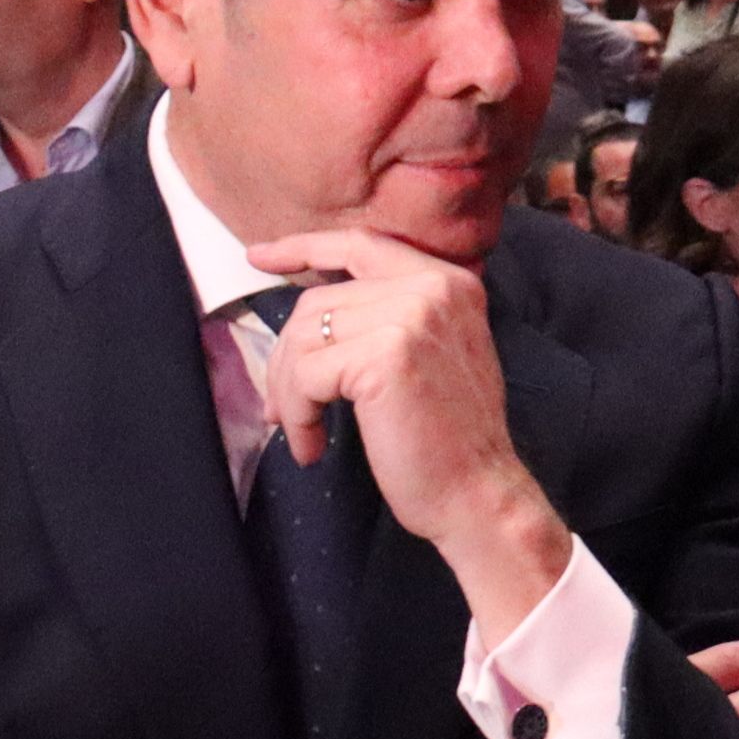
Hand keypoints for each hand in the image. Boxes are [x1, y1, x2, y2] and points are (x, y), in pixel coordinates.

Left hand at [243, 229, 571, 644]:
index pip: (360, 245)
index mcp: (450, 282)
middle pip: (319, 301)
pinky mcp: (385, 357)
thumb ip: (389, 316)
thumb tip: (307, 311)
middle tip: (284, 408)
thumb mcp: (431, 355)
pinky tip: (313, 444)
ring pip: (304, 337)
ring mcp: (411, 318)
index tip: (260, 257)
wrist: (478, 493)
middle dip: (287, 357)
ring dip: (289, 392)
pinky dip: (297, 413)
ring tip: (303, 431)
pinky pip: (306, 374)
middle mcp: (434, 288)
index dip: (303, 248)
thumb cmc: (449, 439)